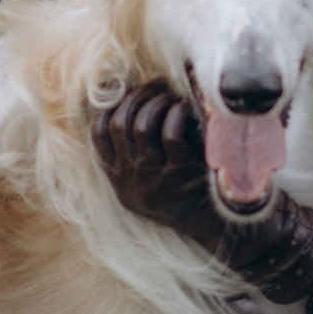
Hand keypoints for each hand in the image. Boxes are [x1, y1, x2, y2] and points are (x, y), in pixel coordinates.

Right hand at [92, 84, 224, 247]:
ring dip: (156, 103)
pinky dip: (176, 114)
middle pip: (119, 124)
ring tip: (170, 97)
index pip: (99, 136)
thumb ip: (133, 152)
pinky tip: (184, 109)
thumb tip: (125, 101)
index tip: (125, 92)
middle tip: (154, 87)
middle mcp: (130, 182)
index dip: (109, 107)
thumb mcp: (147, 180)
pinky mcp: (179, 175)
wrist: (213, 226)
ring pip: (141, 125)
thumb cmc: (183, 193)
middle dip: (136, 98)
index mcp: (118, 181)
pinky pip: (171, 133)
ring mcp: (153, 179)